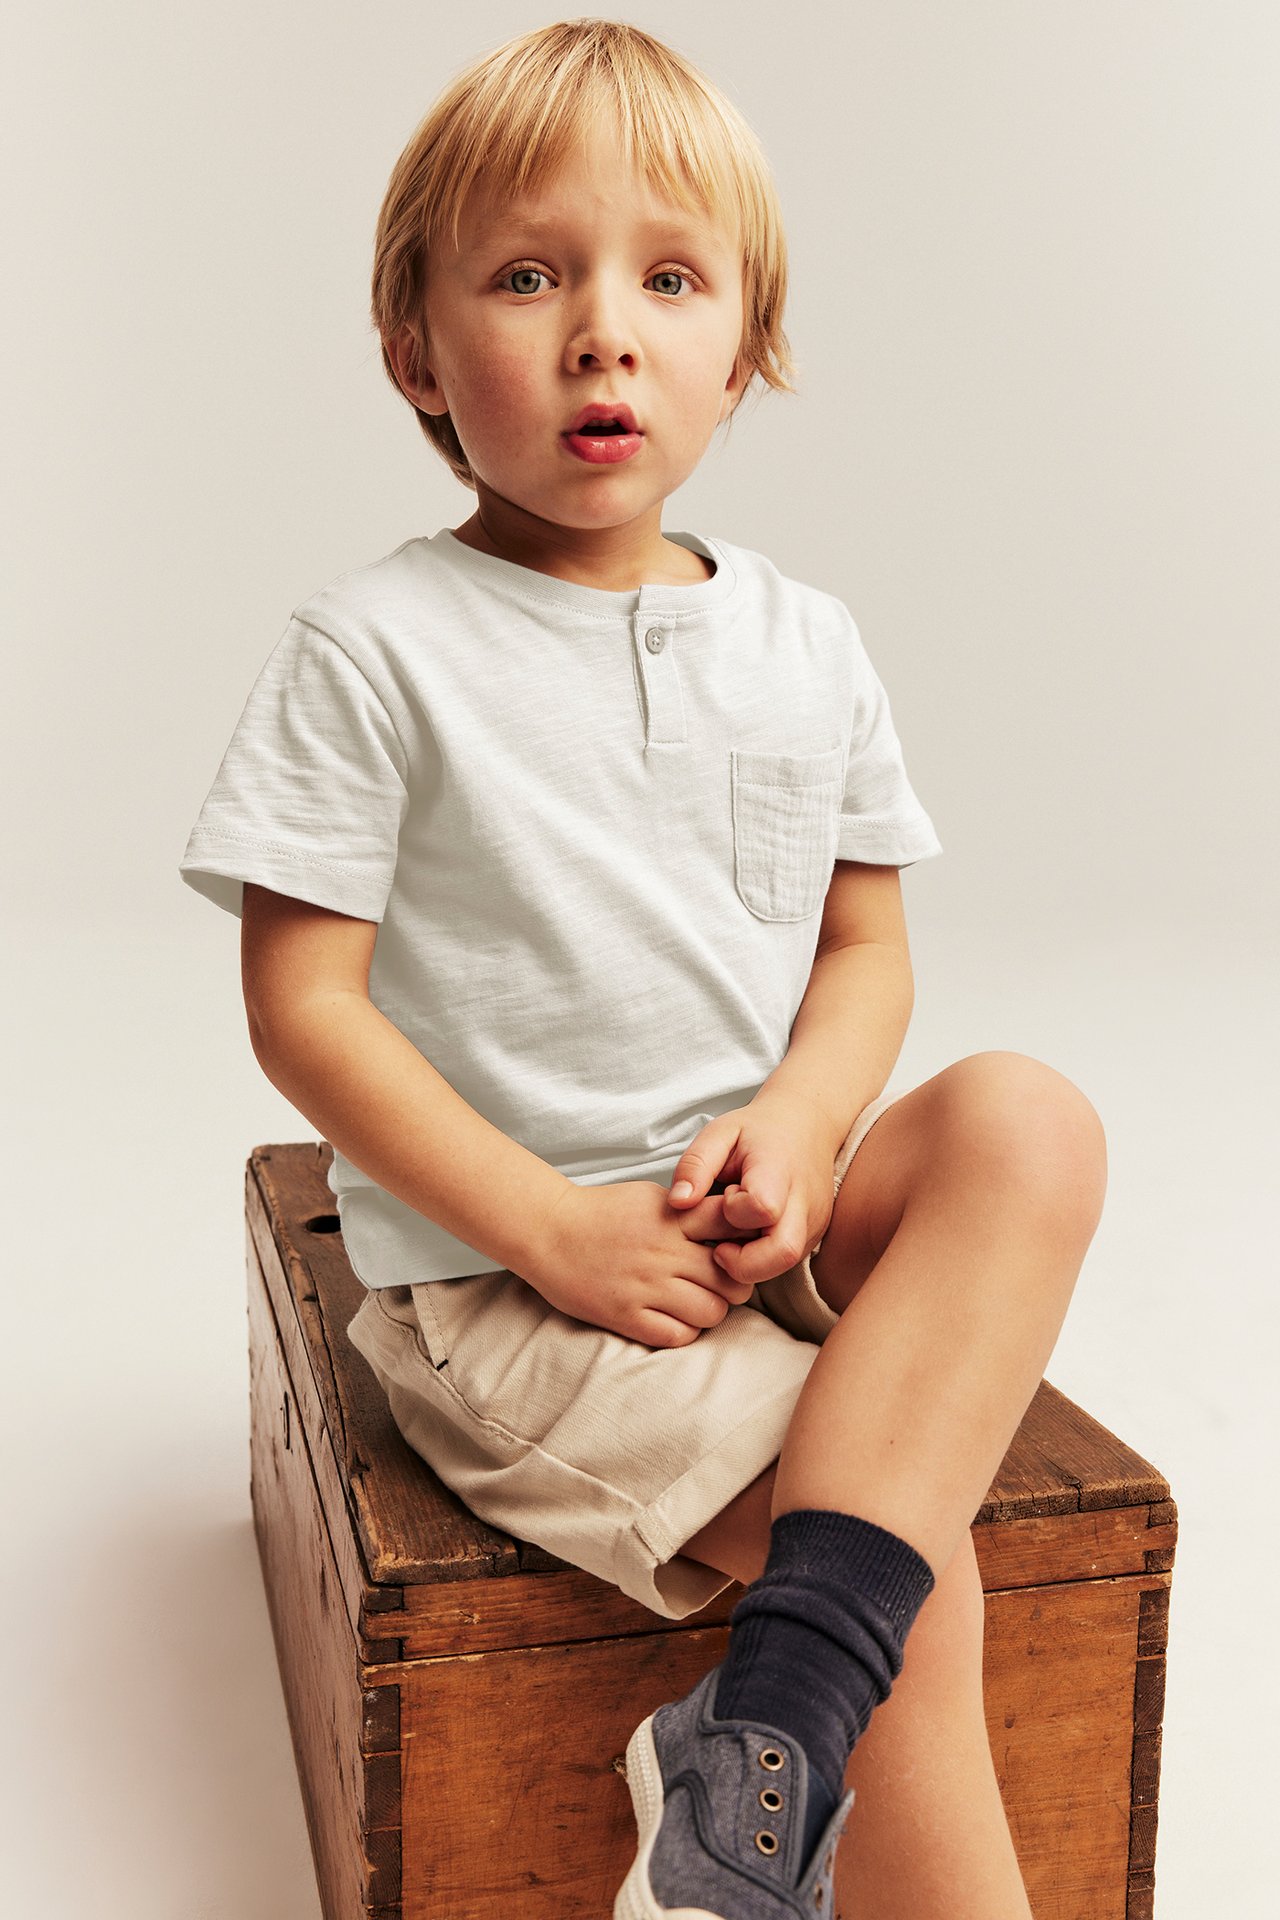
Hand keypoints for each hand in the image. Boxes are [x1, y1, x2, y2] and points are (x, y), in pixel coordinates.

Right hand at [521, 1178, 762, 1348]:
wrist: (547, 1232)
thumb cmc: (601, 1213)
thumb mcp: (650, 1197)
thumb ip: (689, 1213)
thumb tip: (731, 1225)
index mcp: (672, 1217)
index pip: (732, 1225)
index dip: (746, 1239)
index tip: (740, 1247)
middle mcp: (664, 1252)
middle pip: (732, 1279)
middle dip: (734, 1284)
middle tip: (721, 1284)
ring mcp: (645, 1286)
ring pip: (711, 1312)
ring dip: (711, 1310)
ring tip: (696, 1302)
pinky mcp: (626, 1316)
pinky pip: (678, 1335)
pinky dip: (685, 1330)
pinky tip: (675, 1317)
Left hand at [665, 1092, 839, 1286]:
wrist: (806, 1125)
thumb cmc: (757, 1131)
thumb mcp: (720, 1133)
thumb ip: (695, 1165)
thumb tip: (677, 1203)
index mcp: (779, 1169)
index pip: (762, 1208)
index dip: (734, 1212)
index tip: (724, 1195)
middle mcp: (804, 1202)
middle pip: (783, 1252)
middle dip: (743, 1261)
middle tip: (720, 1243)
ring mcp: (814, 1223)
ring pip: (785, 1263)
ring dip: (751, 1263)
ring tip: (733, 1235)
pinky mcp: (814, 1236)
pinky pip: (787, 1261)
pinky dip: (762, 1259)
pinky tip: (748, 1236)